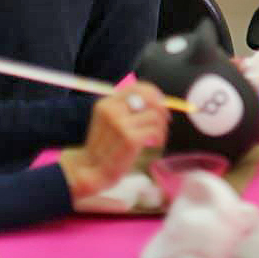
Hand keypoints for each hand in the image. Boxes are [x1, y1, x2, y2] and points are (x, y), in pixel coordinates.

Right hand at [60, 83, 168, 201]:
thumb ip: (128, 108)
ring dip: (161, 126)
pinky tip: (155, 143)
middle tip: (165, 120)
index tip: (160, 103)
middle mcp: (112, 111)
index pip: (136, 87)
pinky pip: (155, 130)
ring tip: (157, 136)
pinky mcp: (130, 138)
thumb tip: (157, 100)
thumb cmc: (106, 146)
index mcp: (106, 104)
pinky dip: (160, 137)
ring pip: (155, 116)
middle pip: (149, 100)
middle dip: (161, 110)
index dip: (153, 93)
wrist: (93, 170)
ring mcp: (120, 124)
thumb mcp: (111, 120)